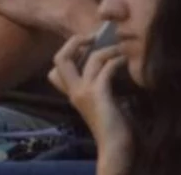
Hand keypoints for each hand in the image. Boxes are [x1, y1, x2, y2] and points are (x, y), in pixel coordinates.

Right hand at [49, 35, 130, 156]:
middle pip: (59, 59)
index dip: (68, 52)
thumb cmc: (113, 124)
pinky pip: (107, 67)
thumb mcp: (103, 101)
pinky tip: (126, 62)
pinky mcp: (99, 94)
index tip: (88, 45)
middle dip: (76, 42)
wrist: (115, 144)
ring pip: (90, 58)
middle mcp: (74, 91)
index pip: (55, 70)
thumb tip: (111, 65)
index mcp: (73, 93)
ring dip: (109, 49)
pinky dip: (118, 61)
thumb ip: (101, 86)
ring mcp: (84, 92)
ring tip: (122, 50)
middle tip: (95, 36)